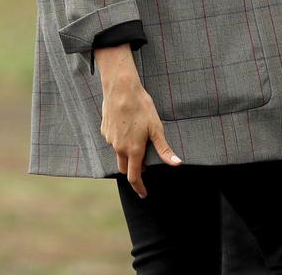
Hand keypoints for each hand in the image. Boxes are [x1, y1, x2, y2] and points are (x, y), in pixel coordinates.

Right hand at [94, 45, 181, 196]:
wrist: (121, 88)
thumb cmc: (141, 106)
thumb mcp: (156, 127)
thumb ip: (164, 149)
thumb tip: (177, 164)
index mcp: (133, 150)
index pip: (134, 177)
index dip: (139, 187)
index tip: (144, 194)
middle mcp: (119, 148)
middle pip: (125, 168)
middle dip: (133, 171)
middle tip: (144, 166)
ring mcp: (110, 139)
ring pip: (118, 153)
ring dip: (127, 154)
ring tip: (137, 140)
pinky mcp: (105, 130)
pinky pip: (113, 140)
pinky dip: (120, 140)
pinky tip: (127, 127)